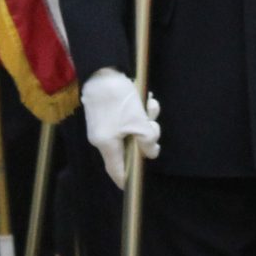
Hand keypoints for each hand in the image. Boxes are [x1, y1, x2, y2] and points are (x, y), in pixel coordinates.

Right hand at [81, 69, 160, 187]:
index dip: (126, 178)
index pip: (116, 170)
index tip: (133, 185)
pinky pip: (127, 119)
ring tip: (149, 105)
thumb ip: (147, 141)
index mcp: (106, 144)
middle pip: (130, 147)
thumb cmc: (119, 100)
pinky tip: (144, 97)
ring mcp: (105, 124)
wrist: (102, 70)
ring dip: (145, 119)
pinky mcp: (108, 112)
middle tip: (152, 125)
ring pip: (132, 130)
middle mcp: (103, 137)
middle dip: (146, 136)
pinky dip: (138, 111)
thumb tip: (151, 153)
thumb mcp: (138, 122)